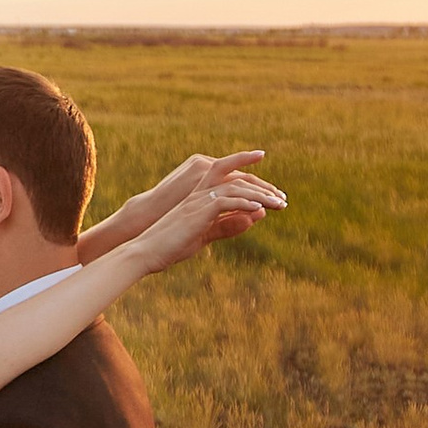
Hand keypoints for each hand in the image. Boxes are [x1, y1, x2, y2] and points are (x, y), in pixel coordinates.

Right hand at [93, 151, 283, 250]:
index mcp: (200, 197)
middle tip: (283, 199)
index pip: (229, 177)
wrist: (144, 253)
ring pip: (235, 189)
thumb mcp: (204, 235)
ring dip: (260, 196)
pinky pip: (226, 202)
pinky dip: (245, 204)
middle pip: (237, 179)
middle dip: (262, 187)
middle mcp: (199, 193)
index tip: (270, 183)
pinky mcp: (197, 212)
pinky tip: (261, 210)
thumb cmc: (170, 246)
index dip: (249, 175)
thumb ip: (229, 225)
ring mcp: (197, 200)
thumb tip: (255, 217)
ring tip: (279, 205)